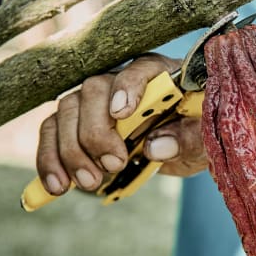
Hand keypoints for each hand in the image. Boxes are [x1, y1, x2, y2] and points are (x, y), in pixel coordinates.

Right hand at [35, 53, 206, 195]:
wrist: (185, 143)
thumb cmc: (198, 129)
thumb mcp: (205, 137)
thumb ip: (188, 138)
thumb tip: (156, 146)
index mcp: (160, 73)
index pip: (139, 69)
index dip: (128, 87)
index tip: (122, 114)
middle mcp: (121, 80)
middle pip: (93, 91)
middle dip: (96, 131)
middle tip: (113, 164)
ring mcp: (95, 101)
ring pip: (66, 112)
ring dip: (70, 150)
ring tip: (90, 182)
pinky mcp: (77, 123)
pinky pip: (52, 134)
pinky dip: (49, 160)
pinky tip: (56, 186)